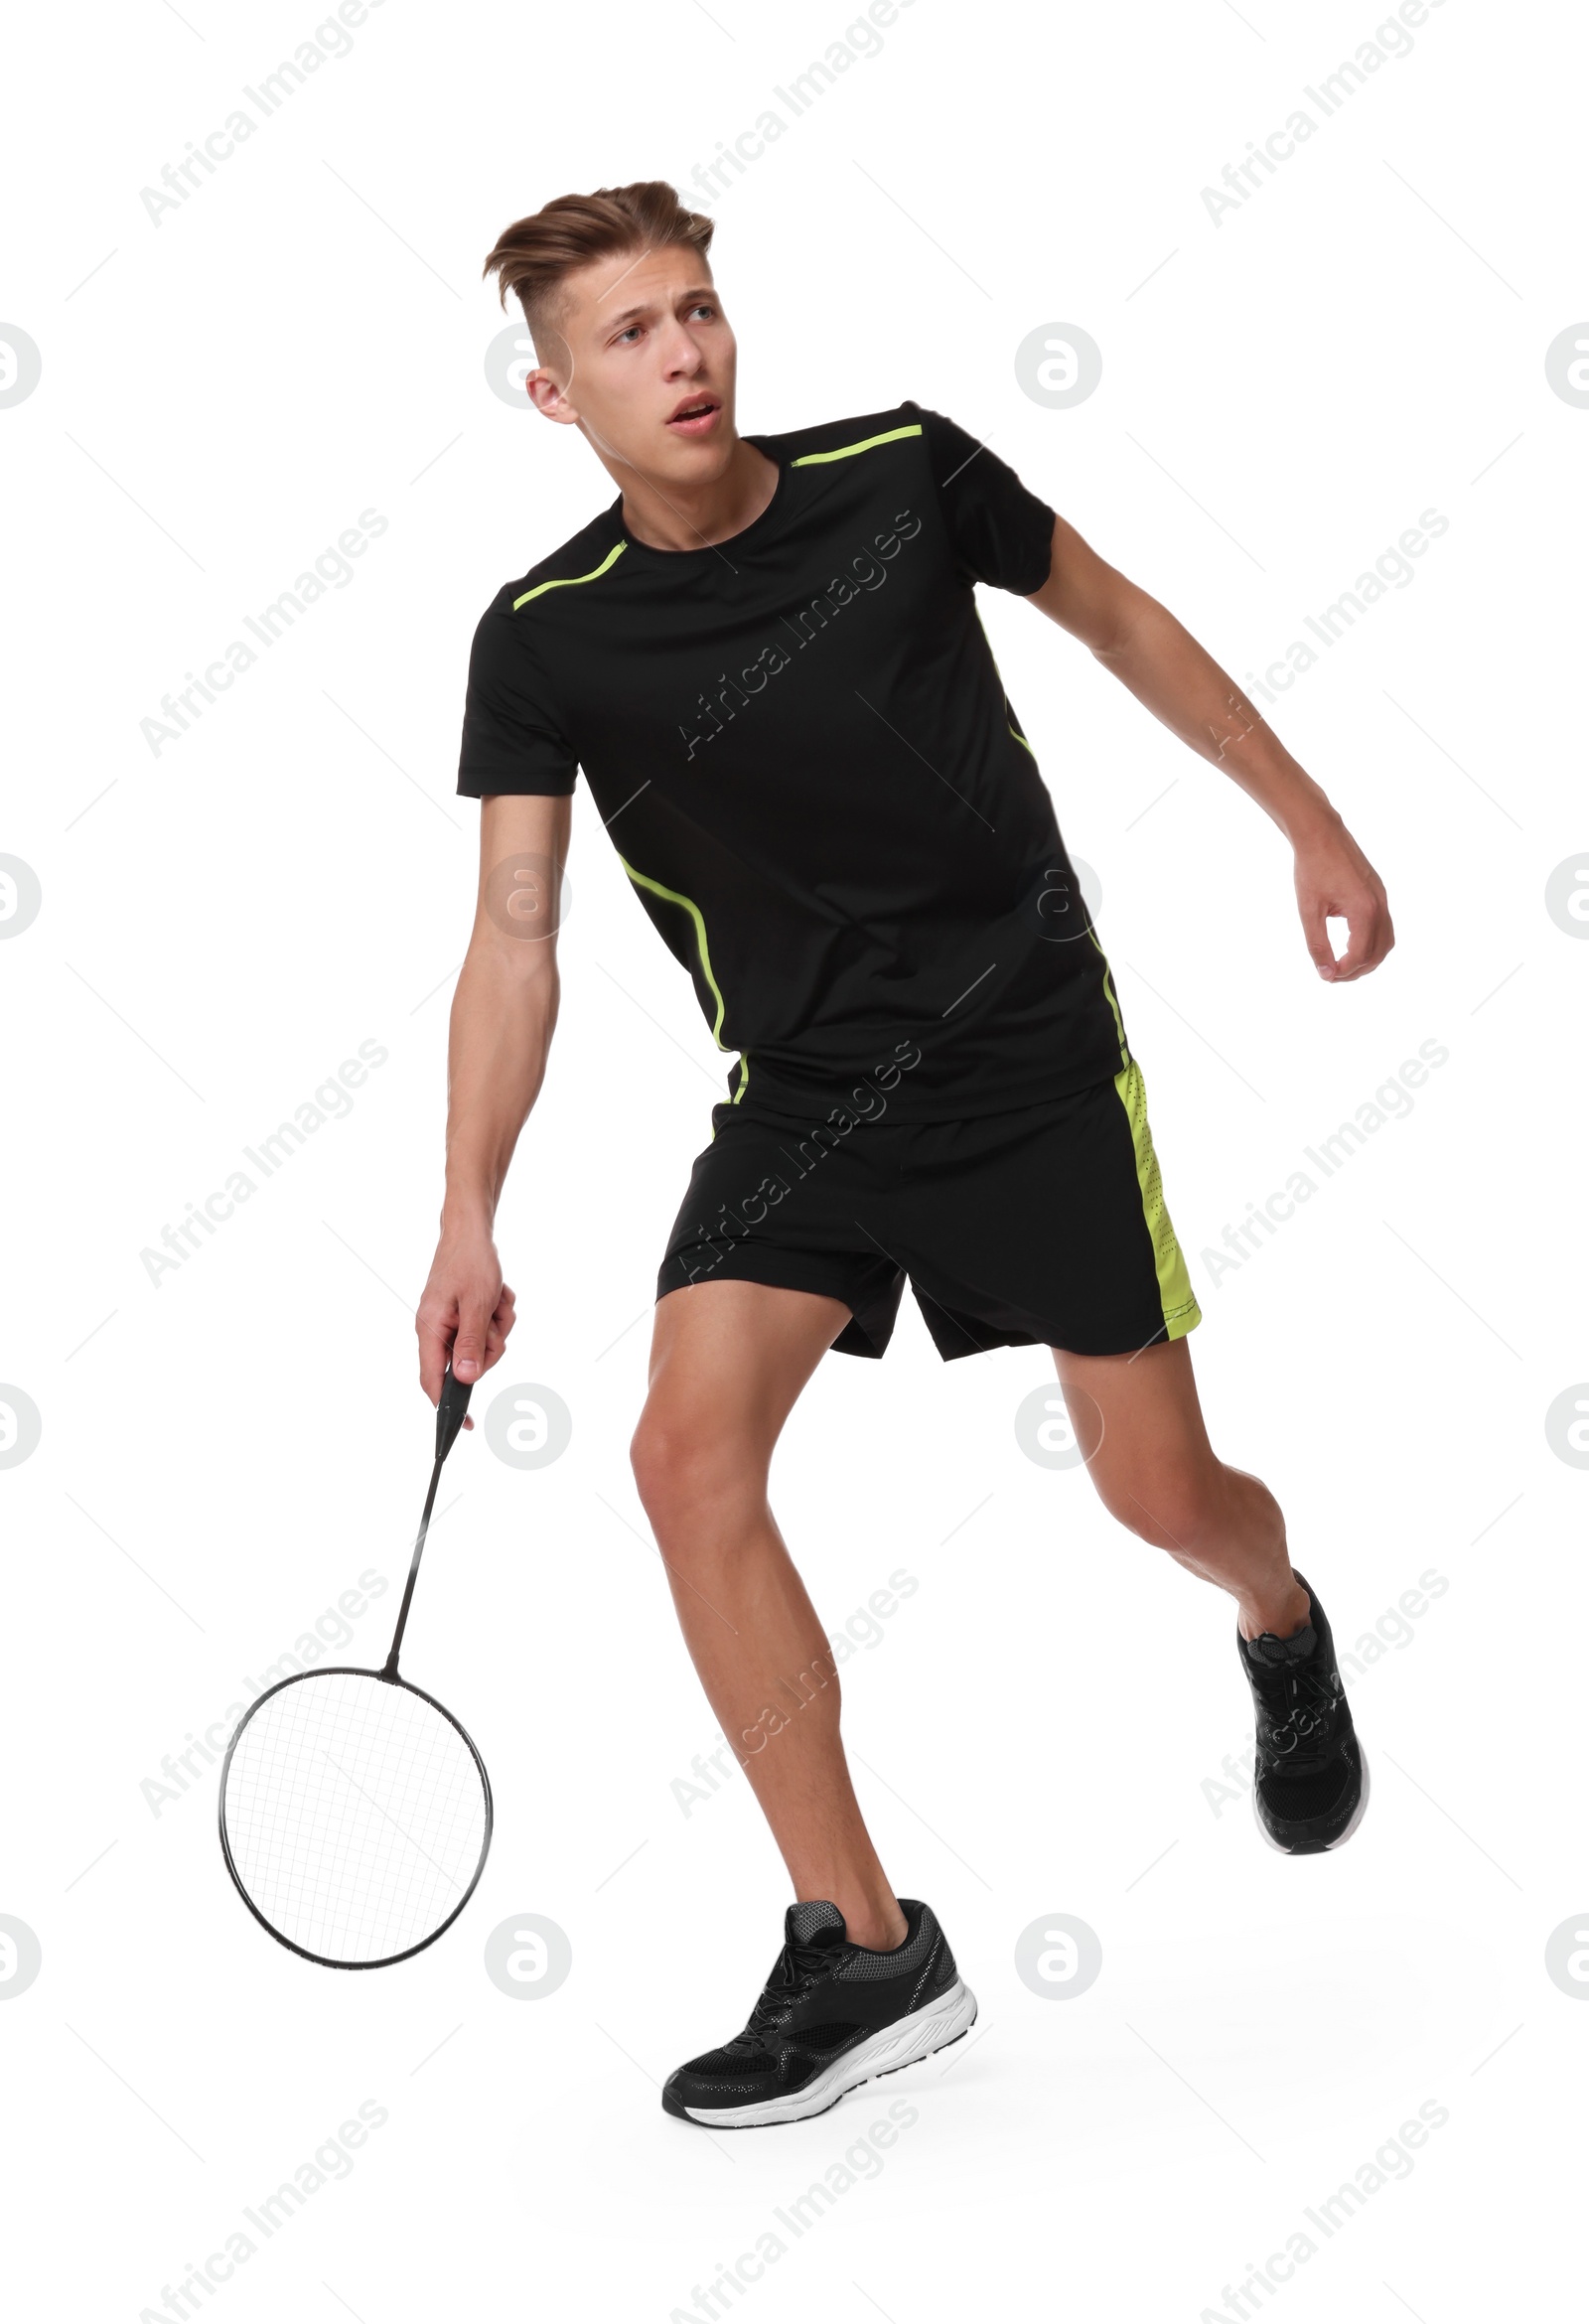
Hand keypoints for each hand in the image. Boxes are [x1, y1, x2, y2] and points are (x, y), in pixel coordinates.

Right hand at [415, 1226, 516, 1427]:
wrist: (470, 1231)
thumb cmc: (470, 1262)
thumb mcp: (476, 1304)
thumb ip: (470, 1343)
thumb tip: (466, 1379)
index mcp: (430, 1329)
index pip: (431, 1380)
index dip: (447, 1406)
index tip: (465, 1425)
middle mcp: (436, 1330)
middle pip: (468, 1363)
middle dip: (491, 1344)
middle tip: (494, 1320)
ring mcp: (451, 1322)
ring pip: (484, 1345)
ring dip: (498, 1324)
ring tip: (496, 1299)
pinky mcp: (463, 1315)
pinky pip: (488, 1328)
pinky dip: (498, 1312)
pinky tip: (498, 1294)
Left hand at [1293, 819, 1393, 981]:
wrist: (1321, 833)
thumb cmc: (1312, 869)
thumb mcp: (1309, 911)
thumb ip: (1317, 944)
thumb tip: (1324, 973)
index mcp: (1363, 910)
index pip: (1360, 954)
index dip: (1343, 971)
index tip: (1325, 976)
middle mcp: (1379, 905)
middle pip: (1379, 952)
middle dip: (1358, 970)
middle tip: (1333, 976)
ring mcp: (1382, 898)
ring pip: (1386, 941)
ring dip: (1368, 958)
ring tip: (1343, 965)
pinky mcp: (1379, 893)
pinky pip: (1384, 926)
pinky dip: (1372, 942)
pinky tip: (1351, 945)